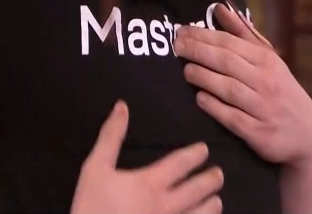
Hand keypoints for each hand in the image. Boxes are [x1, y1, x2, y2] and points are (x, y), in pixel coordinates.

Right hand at [71, 101, 223, 213]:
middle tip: (219, 174)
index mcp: (151, 182)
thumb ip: (111, 137)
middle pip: (198, 190)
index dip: (195, 155)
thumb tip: (122, 107)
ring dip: (211, 206)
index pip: (181, 163)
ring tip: (217, 200)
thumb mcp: (95, 168)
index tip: (204, 150)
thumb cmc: (92, 206)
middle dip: (210, 180)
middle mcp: (167, 204)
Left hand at [174, 5, 311, 169]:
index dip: (204, 36)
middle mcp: (266, 82)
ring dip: (204, 77)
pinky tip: (199, 98)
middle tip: (176, 47)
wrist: (304, 133)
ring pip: (229, 89)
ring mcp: (263, 108)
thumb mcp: (268, 59)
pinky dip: (215, 107)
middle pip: (227, 63)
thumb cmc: (279, 89)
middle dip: (199, 52)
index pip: (231, 43)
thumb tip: (219, 8)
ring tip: (186, 71)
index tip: (181, 31)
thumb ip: (243, 34)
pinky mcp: (259, 133)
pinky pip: (233, 118)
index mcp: (267, 61)